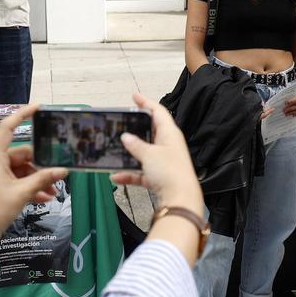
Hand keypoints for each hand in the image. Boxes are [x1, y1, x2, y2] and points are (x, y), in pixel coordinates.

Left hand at [0, 106, 66, 242]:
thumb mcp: (22, 192)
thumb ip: (43, 179)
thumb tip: (63, 171)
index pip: (8, 128)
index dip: (22, 115)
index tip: (38, 107)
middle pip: (23, 155)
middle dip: (41, 166)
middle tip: (58, 176)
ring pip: (23, 170)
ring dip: (38, 180)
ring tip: (54, 193)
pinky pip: (18, 181)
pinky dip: (30, 188)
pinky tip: (45, 199)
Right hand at [110, 93, 203, 216]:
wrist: (180, 199)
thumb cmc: (171, 173)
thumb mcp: (149, 155)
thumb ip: (136, 145)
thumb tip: (126, 137)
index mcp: (170, 134)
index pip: (158, 112)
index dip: (146, 103)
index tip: (135, 97)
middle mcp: (168, 145)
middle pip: (151, 132)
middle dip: (136, 128)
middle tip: (123, 123)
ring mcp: (164, 161)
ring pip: (144, 153)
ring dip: (130, 154)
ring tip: (115, 151)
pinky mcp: (159, 177)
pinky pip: (141, 172)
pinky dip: (130, 174)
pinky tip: (117, 176)